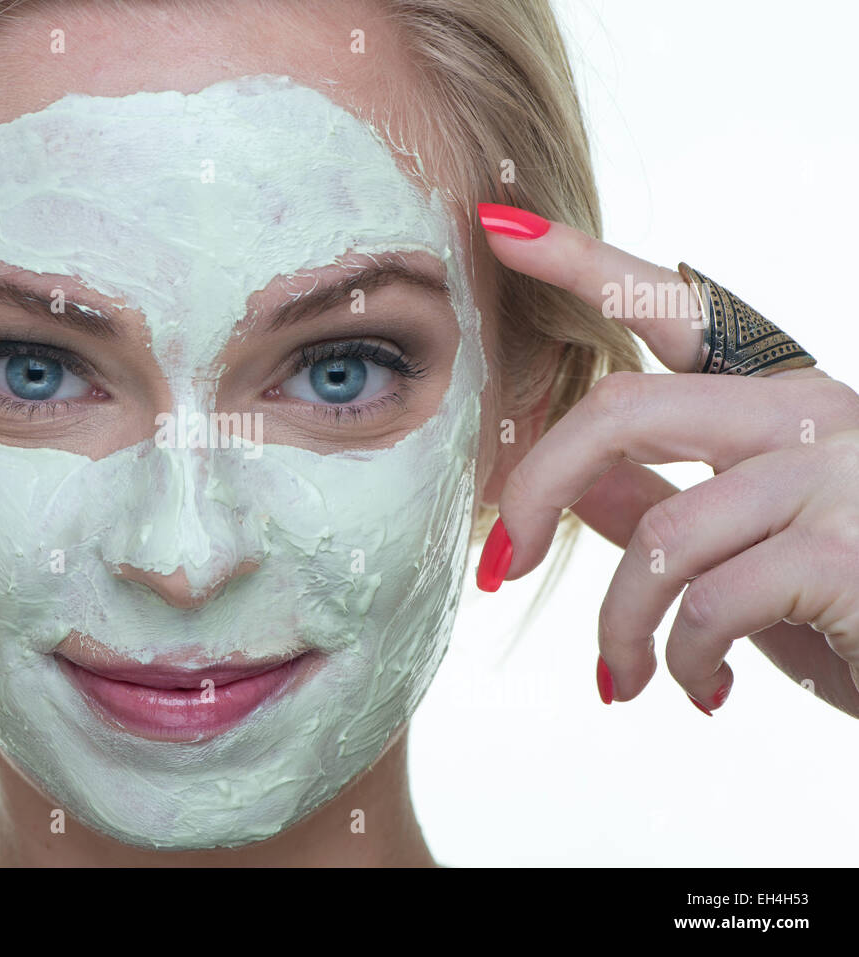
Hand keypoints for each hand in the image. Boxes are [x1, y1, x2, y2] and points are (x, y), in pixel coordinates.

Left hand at [475, 202, 858, 718]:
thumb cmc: (857, 617)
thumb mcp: (749, 555)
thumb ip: (665, 504)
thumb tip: (573, 480)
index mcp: (788, 402)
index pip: (675, 307)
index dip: (583, 263)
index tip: (500, 228)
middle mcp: (819, 412)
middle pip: (623, 408)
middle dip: (534, 490)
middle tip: (499, 564)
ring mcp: (841, 473)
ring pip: (658, 534)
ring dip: (618, 626)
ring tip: (624, 678)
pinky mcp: (848, 551)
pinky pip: (706, 605)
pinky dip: (678, 660)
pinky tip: (699, 690)